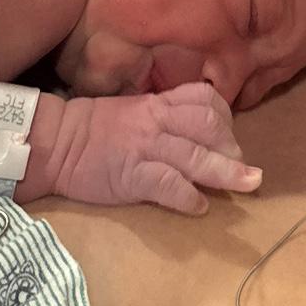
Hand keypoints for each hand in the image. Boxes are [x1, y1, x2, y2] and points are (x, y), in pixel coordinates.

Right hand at [54, 81, 261, 214]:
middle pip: (208, 125)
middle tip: (245, 167)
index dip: (226, 116)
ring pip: (195, 155)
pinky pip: (168, 184)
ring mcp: (145, 147)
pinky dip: (188, 196)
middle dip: (233, 146)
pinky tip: (199, 207)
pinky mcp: (132, 175)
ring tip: (247, 184)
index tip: (231, 136)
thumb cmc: (96, 128)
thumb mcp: (135, 110)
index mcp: (159, 103)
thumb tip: (197, 129)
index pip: (204, 99)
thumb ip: (166, 115)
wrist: (58, 143)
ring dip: (226, 172)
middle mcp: (157, 121)